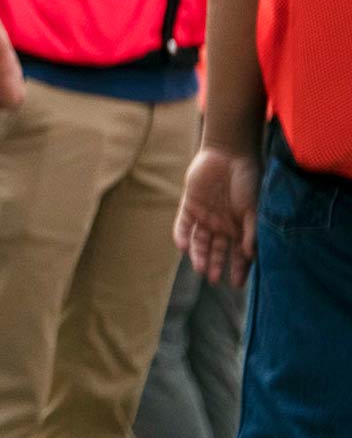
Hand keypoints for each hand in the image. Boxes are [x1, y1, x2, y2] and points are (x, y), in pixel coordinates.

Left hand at [175, 145, 258, 286]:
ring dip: (198, 255)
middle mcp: (222, 224)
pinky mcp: (189, 205)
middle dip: (215, 265)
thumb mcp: (254, 207)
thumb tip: (251, 254)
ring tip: (199, 268)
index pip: (239, 253)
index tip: (235, 284)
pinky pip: (182, 224)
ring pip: (199, 241)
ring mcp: (205, 215)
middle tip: (213, 279)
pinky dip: (182, 236)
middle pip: (216, 250)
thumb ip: (251, 230)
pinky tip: (183, 247)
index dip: (238, 269)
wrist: (229, 153)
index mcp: (240, 226)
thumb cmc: (248, 179)